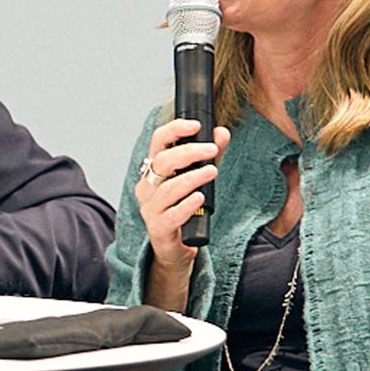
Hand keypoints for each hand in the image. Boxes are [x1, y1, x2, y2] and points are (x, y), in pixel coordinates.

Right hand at [137, 119, 228, 281]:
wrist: (175, 246)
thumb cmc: (183, 209)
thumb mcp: (197, 179)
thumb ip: (209, 157)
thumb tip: (221, 133)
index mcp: (154, 170)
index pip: (158, 142)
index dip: (174, 130)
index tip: (195, 125)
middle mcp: (148, 187)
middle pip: (162, 162)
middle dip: (188, 153)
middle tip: (211, 150)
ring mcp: (150, 208)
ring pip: (167, 189)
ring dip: (192, 178)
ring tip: (212, 172)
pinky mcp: (158, 228)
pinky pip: (171, 215)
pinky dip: (187, 205)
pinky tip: (200, 198)